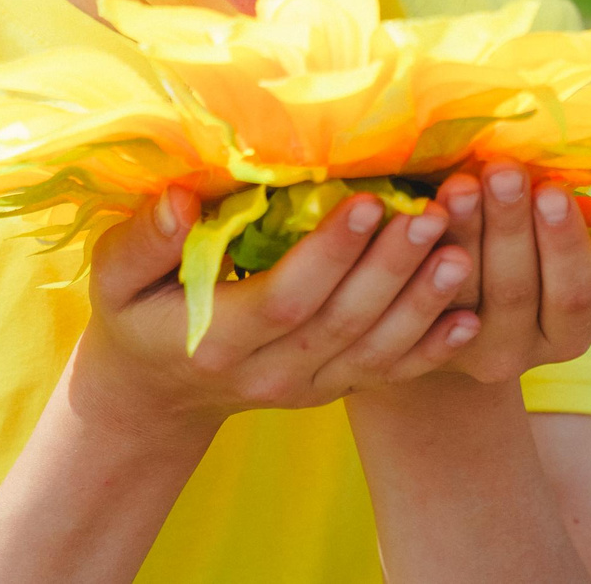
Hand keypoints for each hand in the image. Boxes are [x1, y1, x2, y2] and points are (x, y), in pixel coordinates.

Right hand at [72, 186, 479, 435]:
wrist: (157, 390)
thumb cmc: (136, 313)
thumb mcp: (117, 278)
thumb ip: (145, 240)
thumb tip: (180, 200)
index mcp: (215, 340)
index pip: (284, 299)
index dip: (329, 255)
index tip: (366, 201)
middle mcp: (269, 373)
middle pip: (342, 323)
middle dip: (391, 268)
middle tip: (433, 213)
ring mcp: (307, 388)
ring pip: (375, 351)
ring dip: (423, 303)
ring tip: (462, 250)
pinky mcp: (334, 389)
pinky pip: (389, 373)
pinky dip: (433, 348)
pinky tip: (473, 315)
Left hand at [426, 165, 590, 383]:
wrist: (445, 310)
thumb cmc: (513, 255)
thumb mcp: (549, 245)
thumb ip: (570, 228)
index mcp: (566, 334)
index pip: (574, 294)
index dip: (565, 244)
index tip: (552, 191)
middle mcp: (518, 354)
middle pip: (515, 289)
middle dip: (510, 225)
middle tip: (503, 172)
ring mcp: (462, 353)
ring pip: (461, 289)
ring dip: (463, 231)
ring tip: (460, 184)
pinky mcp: (415, 342)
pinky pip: (415, 293)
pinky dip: (417, 250)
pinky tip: (418, 210)